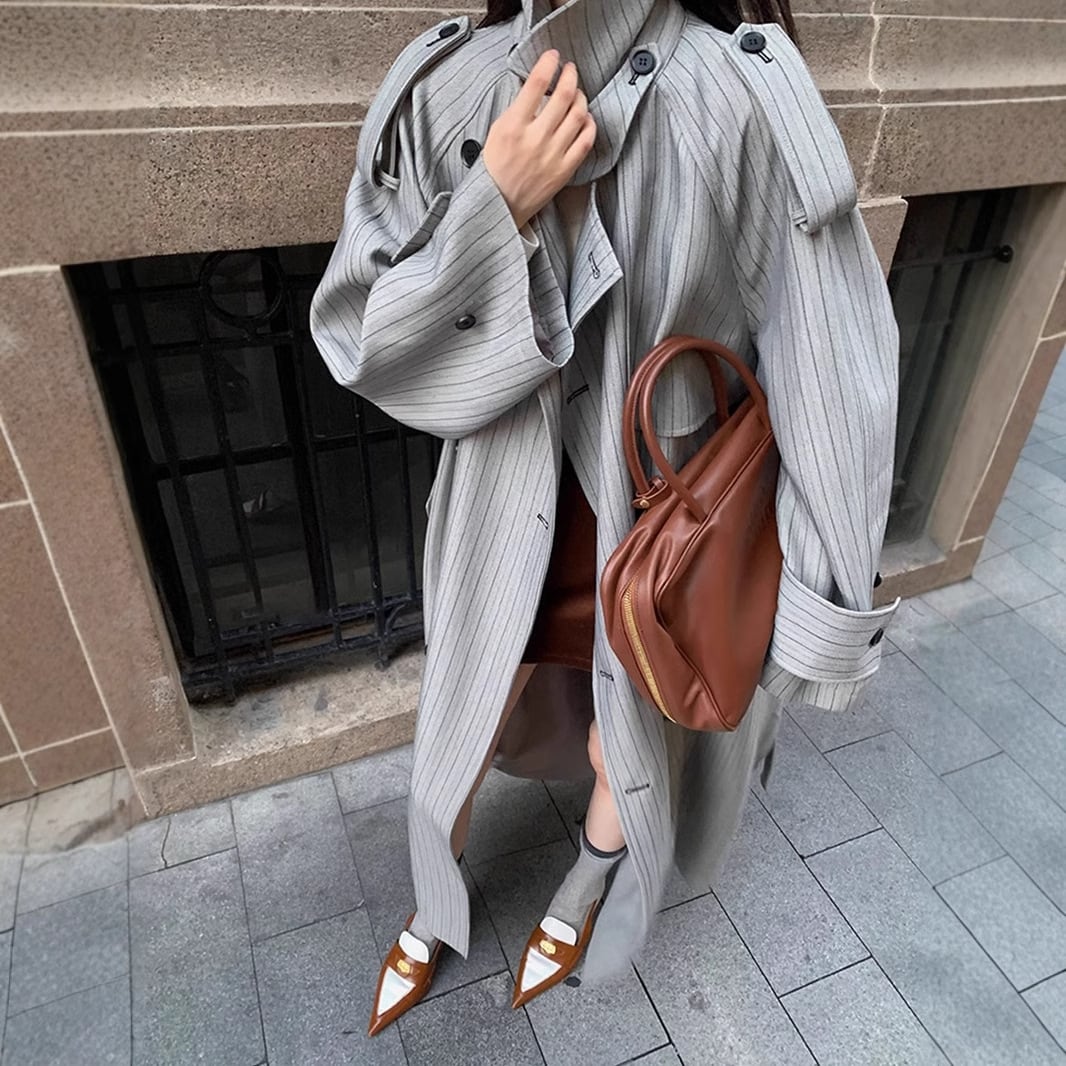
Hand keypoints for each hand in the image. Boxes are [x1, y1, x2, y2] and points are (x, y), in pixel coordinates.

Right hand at [482, 49, 596, 230]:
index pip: (537, 84)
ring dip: (581, 97)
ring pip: (578, 115)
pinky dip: (589, 124)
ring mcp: (553, 155)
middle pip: (563, 95)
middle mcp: (536, 139)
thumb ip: (517, 110)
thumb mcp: (496, 132)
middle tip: (570, 70)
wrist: (499, 205)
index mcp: (514, 127)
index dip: (548, 64)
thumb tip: (535, 89)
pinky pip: (586, 141)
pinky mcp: (564, 170)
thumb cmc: (495, 170)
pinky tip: (585, 118)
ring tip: (577, 93)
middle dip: (570, 75)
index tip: (553, 56)